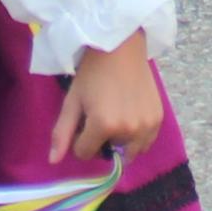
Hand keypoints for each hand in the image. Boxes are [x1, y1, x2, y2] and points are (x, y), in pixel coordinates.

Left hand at [49, 32, 161, 162]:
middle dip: (101, 140)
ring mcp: (146, 126)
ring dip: (120, 142)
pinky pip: (146, 143)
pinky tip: (131, 117)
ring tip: (117, 117)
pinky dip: (137, 138)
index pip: (84, 153)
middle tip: (101, 114)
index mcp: (104, 126)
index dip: (79, 139)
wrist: (121, 49)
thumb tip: (53, 162)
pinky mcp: (158, 119)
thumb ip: (61, 133)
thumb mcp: (72, 101)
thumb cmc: (92, 73)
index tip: (83, 119)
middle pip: (108, 152)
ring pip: (128, 151)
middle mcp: (128, 130)